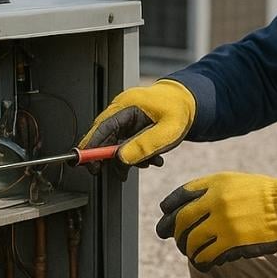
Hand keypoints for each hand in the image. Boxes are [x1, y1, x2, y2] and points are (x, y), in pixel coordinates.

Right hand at [78, 79, 195, 173]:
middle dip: (112, 159)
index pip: (101, 127)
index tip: (85, 163)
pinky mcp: (132, 127)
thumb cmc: (180, 110)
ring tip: (150, 163)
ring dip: (130, 159)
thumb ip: (145, 144)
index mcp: (127, 105)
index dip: (91, 146)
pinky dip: (137, 156)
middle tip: (121, 174)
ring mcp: (126, 119)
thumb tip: (121, 158)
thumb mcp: (167, 131)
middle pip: (105, 137)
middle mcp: (122, 111)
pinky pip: (127, 145)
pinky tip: (153, 160)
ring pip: (117, 144)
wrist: (191, 103)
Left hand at [156, 172, 276, 270]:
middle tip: (171, 238)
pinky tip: (202, 261)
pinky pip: (206, 255)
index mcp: (214, 184)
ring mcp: (222, 222)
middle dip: (172, 232)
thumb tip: (183, 207)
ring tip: (190, 252)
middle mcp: (215, 201)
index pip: (180, 196)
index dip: (168, 209)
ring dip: (187, 249)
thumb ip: (209, 190)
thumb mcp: (233, 181)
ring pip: (191, 241)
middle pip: (180, 221)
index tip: (165, 215)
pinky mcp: (231, 242)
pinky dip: (200, 261)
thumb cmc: (262, 195)